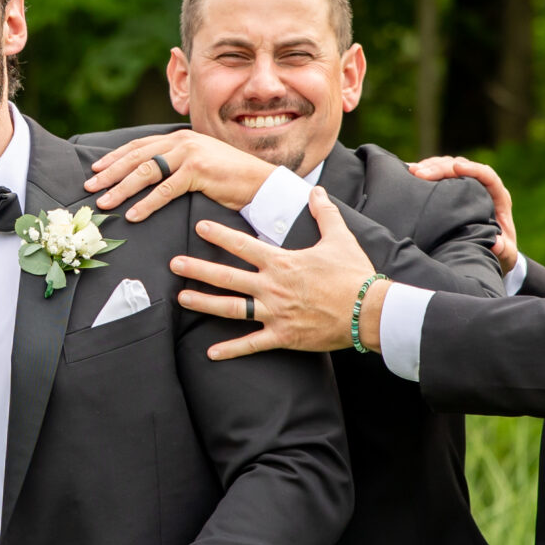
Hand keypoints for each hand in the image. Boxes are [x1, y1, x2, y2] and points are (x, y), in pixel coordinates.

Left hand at [84, 130, 279, 222]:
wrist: (259, 180)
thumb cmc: (228, 177)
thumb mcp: (198, 163)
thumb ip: (176, 163)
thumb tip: (150, 176)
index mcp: (179, 137)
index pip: (139, 146)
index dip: (115, 157)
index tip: (96, 170)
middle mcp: (181, 141)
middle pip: (136, 157)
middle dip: (110, 173)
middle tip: (89, 186)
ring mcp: (189, 155)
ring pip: (146, 172)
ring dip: (122, 189)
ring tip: (104, 202)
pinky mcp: (198, 171)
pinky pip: (165, 190)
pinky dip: (146, 203)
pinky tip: (133, 215)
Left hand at [170, 188, 384, 357]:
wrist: (369, 310)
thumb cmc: (354, 274)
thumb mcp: (339, 238)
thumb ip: (323, 213)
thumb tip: (316, 191)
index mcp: (282, 263)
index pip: (243, 245)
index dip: (219, 234)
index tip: (199, 227)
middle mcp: (272, 287)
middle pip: (227, 277)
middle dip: (198, 269)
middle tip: (174, 263)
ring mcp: (275, 313)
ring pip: (231, 309)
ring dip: (204, 303)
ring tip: (181, 298)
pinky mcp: (283, 336)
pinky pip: (251, 344)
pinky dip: (231, 350)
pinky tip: (210, 352)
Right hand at [410, 154, 517, 272]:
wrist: (492, 248)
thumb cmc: (500, 250)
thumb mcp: (506, 254)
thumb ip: (504, 250)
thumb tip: (495, 243)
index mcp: (498, 197)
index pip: (487, 175)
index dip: (472, 169)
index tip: (456, 168)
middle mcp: (482, 185)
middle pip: (462, 166)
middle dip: (441, 167)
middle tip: (419, 174)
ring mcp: (467, 184)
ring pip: (449, 165)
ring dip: (431, 166)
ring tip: (412, 171)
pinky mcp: (453, 187)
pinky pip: (440, 172)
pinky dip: (427, 170)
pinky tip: (411, 174)